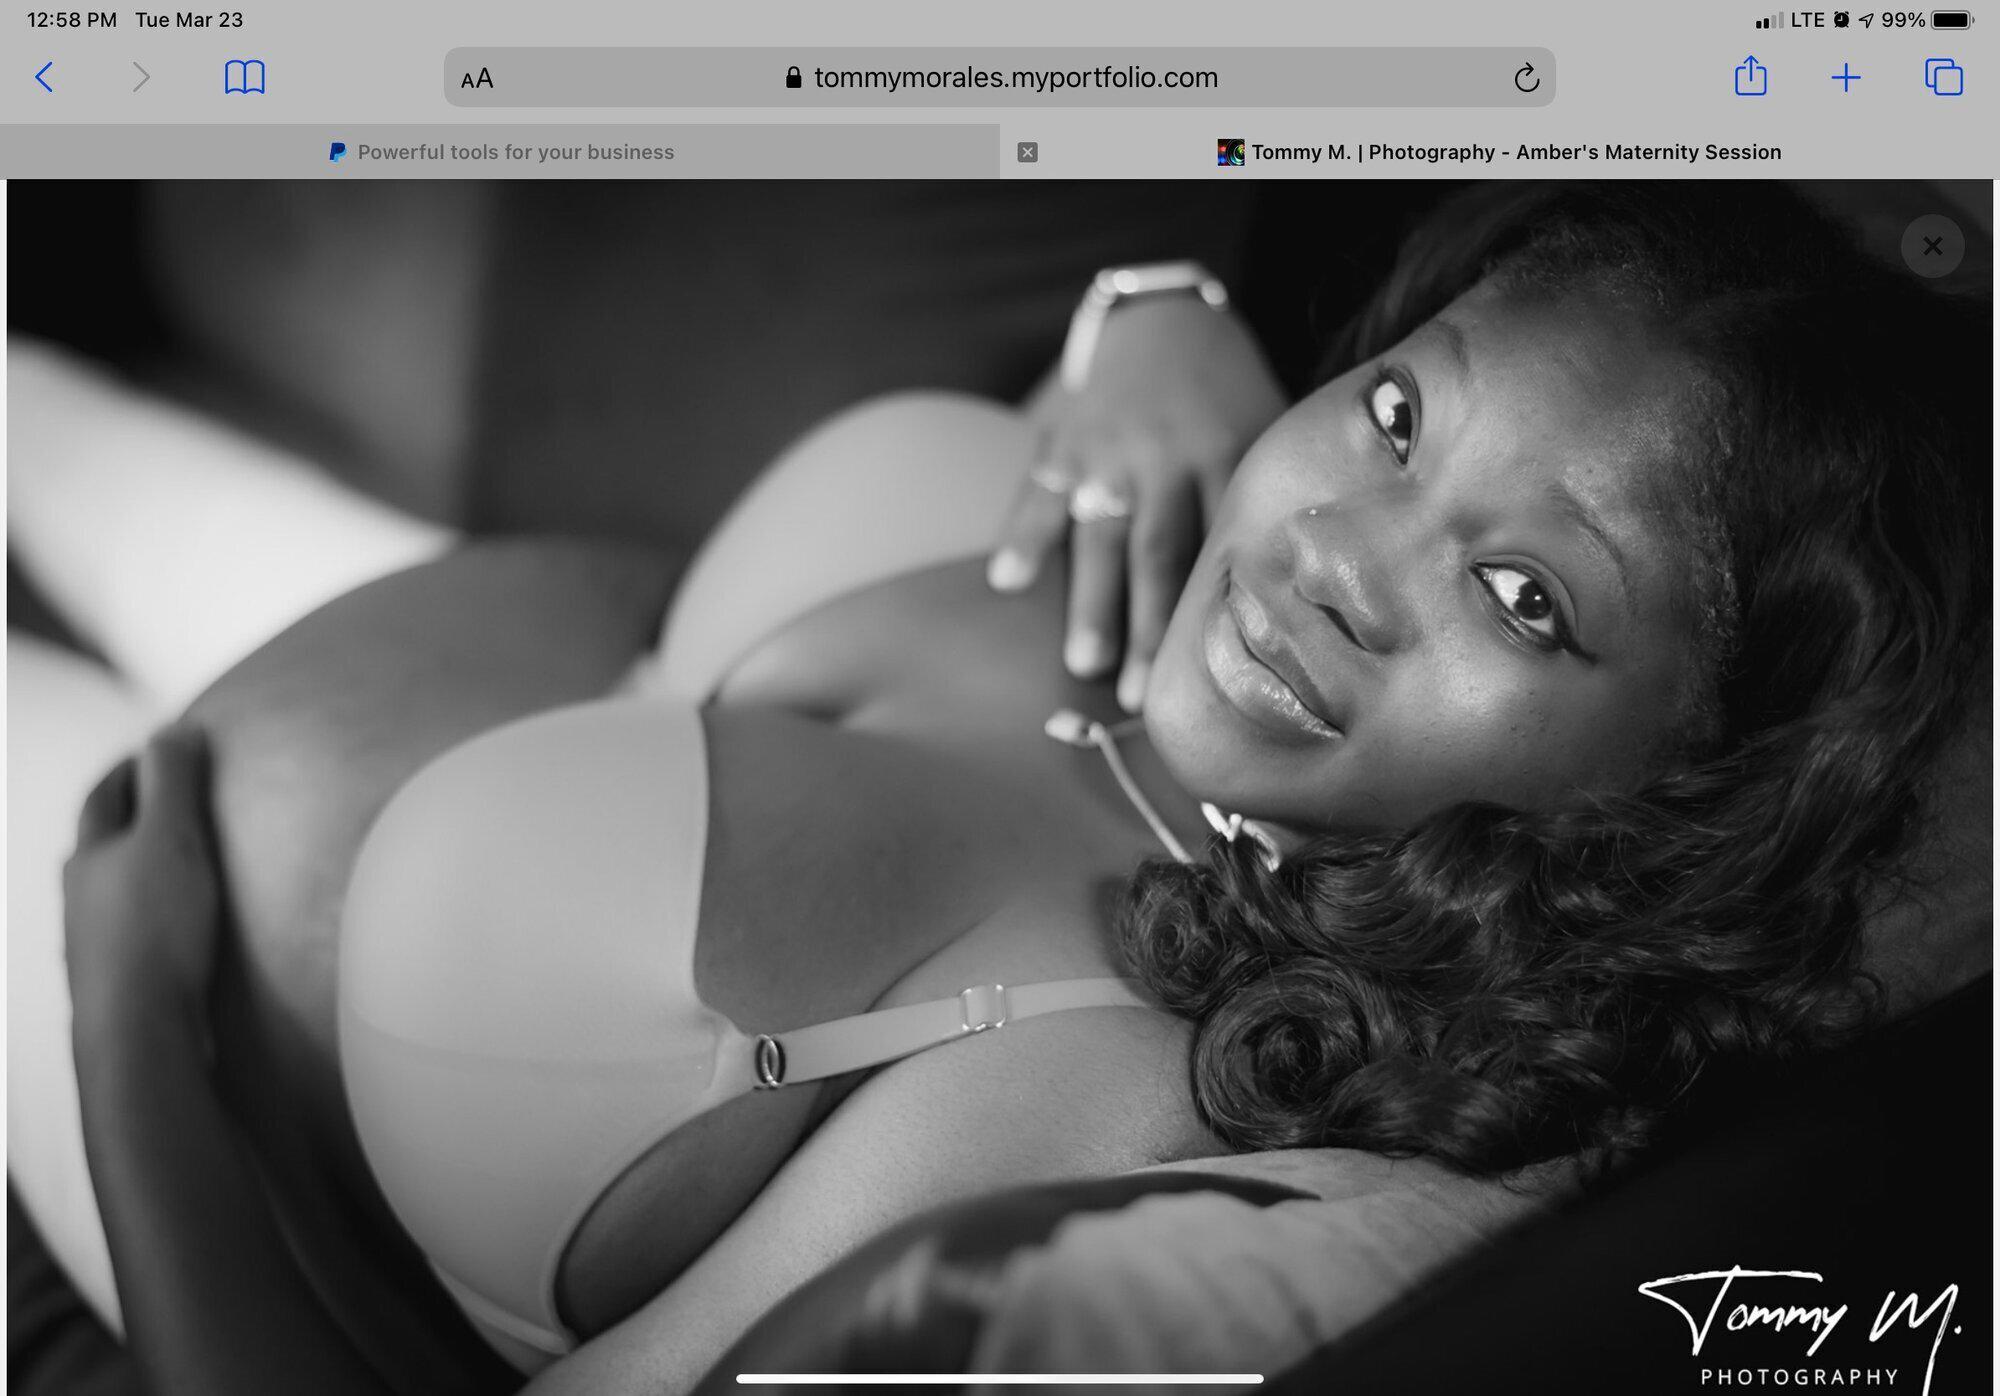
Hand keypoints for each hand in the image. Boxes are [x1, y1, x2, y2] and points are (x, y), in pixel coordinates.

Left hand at [63, 726, 224, 1031]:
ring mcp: (94, 942)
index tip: (160, 750)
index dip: (133, 766)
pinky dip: (152, 913)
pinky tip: (180, 926)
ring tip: (181, 863)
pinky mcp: (117, 979)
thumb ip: (174, 781)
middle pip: (102, 843)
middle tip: (171, 800)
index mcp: (89, 855)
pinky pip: (132, 931)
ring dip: (140, 870)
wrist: (137, 1030)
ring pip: (113, 890)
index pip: (105, 792)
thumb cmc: (154, 931)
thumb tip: (173, 729)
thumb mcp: (172, 837)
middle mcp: (80, 896)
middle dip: (131, 816)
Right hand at [990, 294, 1286, 712]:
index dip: (1214, 617)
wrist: (1165, 322)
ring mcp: (1109, 452)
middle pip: (1159, 554)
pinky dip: (1021, 535)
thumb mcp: (1269, 431)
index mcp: (1226, 460)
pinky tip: (1007, 582)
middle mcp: (1166, 458)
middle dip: (1148, 628)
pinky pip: (1038, 492)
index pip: (1220, 550)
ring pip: (1100, 535)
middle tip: (1140, 697)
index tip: (1215, 679)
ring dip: (1091, 601)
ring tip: (1085, 664)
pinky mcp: (1063, 441)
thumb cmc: (1228, 400)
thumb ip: (1280, 501)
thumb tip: (1319, 595)